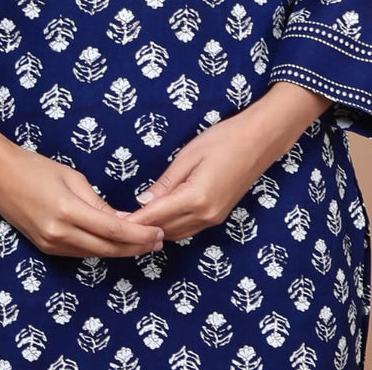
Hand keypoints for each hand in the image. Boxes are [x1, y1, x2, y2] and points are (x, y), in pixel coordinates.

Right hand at [0, 120, 163, 258]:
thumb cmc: (35, 167)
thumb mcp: (72, 177)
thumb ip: (97, 202)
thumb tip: (122, 220)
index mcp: (67, 211)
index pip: (112, 230)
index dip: (138, 235)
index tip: (158, 232)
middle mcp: (58, 234)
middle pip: (106, 248)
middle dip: (135, 247)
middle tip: (158, 242)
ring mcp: (50, 244)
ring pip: (94, 254)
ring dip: (121, 251)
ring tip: (144, 244)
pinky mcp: (45, 247)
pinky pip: (79, 252)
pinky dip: (100, 249)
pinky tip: (116, 243)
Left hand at [117, 82, 333, 240]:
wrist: (260, 140)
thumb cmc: (224, 139)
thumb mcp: (188, 156)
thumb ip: (166, 182)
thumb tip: (143, 201)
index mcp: (196, 198)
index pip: (155, 216)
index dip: (131, 222)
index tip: (110, 223)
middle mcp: (206, 215)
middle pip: (164, 230)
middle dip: (139, 229)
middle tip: (113, 224)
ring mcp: (214, 218)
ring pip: (176, 232)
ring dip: (155, 230)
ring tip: (130, 224)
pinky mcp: (219, 215)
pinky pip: (188, 227)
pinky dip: (170, 226)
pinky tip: (157, 219)